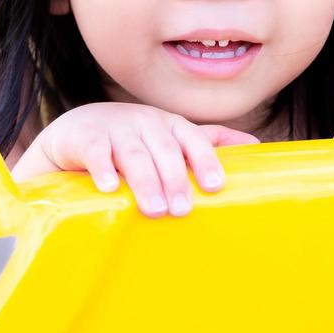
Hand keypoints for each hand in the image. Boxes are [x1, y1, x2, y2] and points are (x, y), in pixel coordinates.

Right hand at [11, 102, 257, 217]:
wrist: (78, 130)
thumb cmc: (136, 138)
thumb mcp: (172, 136)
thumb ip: (209, 141)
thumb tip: (255, 146)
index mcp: (171, 125)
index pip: (193, 139)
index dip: (205, 160)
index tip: (215, 186)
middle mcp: (146, 122)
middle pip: (165, 150)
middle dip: (175, 179)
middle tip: (182, 210)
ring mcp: (116, 128)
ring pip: (133, 154)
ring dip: (145, 181)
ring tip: (154, 210)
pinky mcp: (86, 137)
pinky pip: (96, 151)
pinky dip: (102, 168)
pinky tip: (108, 188)